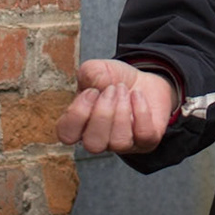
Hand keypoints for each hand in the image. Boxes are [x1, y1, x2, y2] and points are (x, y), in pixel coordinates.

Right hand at [54, 58, 175, 154]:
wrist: (143, 81)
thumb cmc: (114, 80)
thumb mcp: (98, 69)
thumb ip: (90, 73)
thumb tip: (95, 83)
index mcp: (81, 125)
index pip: (67, 135)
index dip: (78, 113)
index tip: (91, 91)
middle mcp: (100, 139)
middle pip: (93, 144)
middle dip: (103, 114)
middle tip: (111, 90)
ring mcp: (123, 143)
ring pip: (119, 142)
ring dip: (122, 111)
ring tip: (124, 90)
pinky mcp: (146, 141)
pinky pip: (144, 135)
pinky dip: (142, 111)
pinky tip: (137, 95)